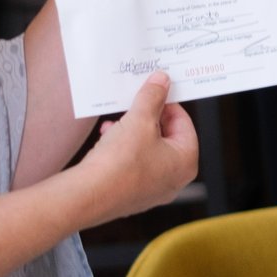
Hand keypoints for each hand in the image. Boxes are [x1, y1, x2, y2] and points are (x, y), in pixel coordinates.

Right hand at [66, 72, 198, 227]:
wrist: (90, 195)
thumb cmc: (121, 162)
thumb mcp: (140, 120)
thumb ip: (152, 97)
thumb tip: (161, 81)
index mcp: (186, 162)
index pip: (184, 124)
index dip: (168, 104)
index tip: (154, 92)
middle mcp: (174, 180)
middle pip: (166, 137)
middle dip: (147, 118)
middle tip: (134, 104)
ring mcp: (153, 190)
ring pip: (147, 150)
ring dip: (132, 132)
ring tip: (116, 121)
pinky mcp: (131, 195)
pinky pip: (132, 165)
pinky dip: (122, 149)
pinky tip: (106, 138)